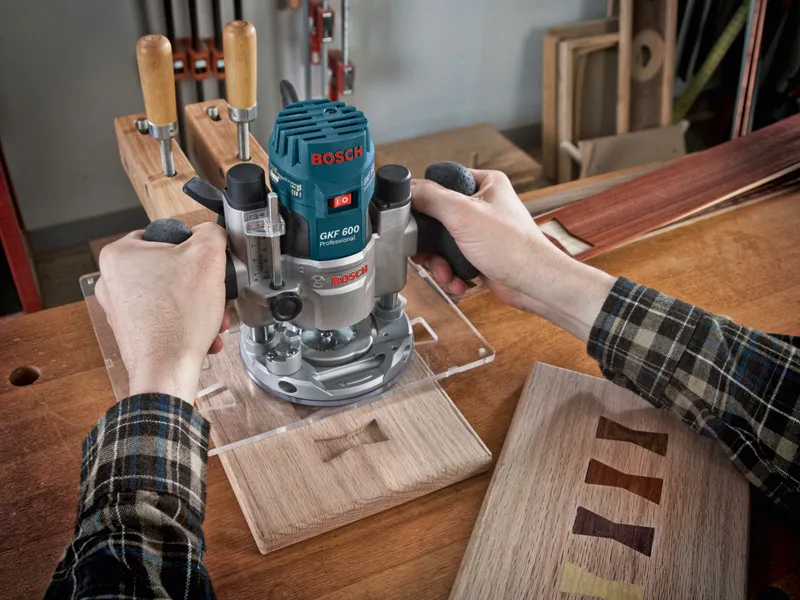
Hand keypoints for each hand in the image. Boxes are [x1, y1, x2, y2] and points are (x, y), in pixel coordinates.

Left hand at [95, 223, 228, 402]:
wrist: (166, 371)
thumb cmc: (177, 320)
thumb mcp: (208, 258)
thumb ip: (211, 234)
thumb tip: (211, 233)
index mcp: (119, 255)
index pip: (165, 236)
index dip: (193, 249)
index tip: (206, 265)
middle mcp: (111, 281)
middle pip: (171, 269)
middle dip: (199, 285)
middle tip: (214, 295)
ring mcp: (119, 309)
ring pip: (171, 295)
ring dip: (197, 306)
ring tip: (212, 319)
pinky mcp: (131, 331)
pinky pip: (165, 317)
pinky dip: (186, 323)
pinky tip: (202, 334)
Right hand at [411, 169, 561, 304]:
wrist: (533, 283)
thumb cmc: (513, 247)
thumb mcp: (463, 214)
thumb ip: (431, 198)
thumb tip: (407, 189)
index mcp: (485, 184)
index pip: (441, 183)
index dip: (424, 201)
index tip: (413, 218)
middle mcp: (483, 205)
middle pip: (436, 218)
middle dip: (429, 243)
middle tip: (426, 253)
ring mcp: (480, 231)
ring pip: (441, 243)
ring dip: (438, 262)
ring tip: (445, 272)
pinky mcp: (478, 254)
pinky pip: (451, 260)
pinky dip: (450, 273)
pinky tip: (456, 281)